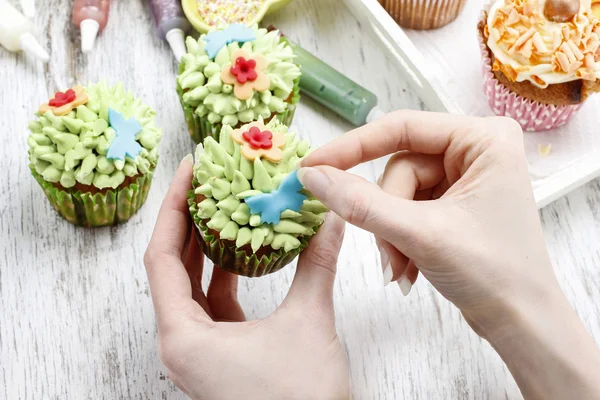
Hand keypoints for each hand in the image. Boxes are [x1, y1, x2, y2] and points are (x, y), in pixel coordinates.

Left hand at [144, 156, 349, 399]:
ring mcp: (199, 352)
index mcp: (183, 337)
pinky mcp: (220, 356)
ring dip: (207, 247)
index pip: (161, 258)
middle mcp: (181, 345)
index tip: (188, 173)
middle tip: (206, 181)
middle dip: (189, 221)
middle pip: (171, 269)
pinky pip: (213, 305)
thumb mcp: (308, 323)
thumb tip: (329, 218)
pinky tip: (245, 252)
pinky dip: (225, 275)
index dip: (173, 209)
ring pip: (192, 287)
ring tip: (223, 207)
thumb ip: (317, 264)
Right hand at [298, 110, 599, 398]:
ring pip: (397, 193)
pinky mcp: (453, 201)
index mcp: (483, 138)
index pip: (402, 128)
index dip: (352, 147)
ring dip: (390, 233)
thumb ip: (362, 203)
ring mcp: (464, 177)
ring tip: (401, 267)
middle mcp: (475, 150)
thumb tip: (313, 176)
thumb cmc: (493, 272)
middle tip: (390, 253)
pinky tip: (408, 266)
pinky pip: (406, 208)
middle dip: (386, 215)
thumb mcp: (421, 233)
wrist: (521, 322)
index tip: (312, 165)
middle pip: (398, 168)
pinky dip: (399, 238)